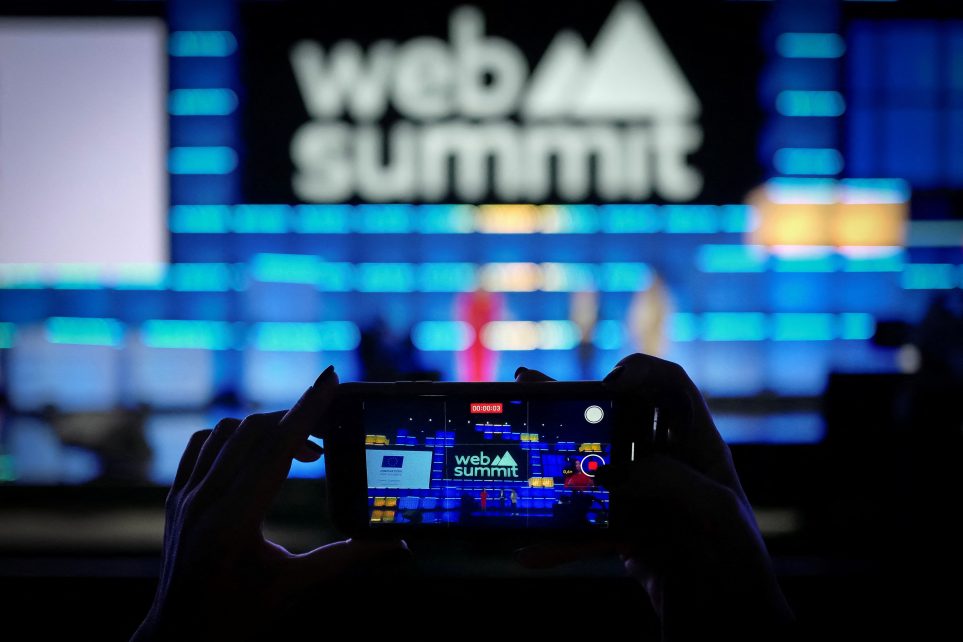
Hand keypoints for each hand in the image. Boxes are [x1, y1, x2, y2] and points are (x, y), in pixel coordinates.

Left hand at [132, 366, 405, 641]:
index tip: (330, 380)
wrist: (177, 639)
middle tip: (325, 444)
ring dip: (266, 429)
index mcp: (234, 518)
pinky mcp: (177, 498)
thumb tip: (395, 546)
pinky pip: (202, 444)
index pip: (277, 447)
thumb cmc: (235, 618)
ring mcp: (186, 495)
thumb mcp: (292, 588)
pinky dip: (232, 437)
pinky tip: (252, 456)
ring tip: (296, 455)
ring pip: (227, 431)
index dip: (309, 410)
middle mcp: (205, 498)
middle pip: (254, 430)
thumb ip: (344, 559)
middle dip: (296, 422)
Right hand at [515, 354, 793, 638]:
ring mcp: (646, 501)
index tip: (610, 386)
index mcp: (697, 448)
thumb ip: (668, 479)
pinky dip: (558, 542)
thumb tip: (614, 471)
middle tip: (535, 387)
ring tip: (521, 444)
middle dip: (577, 402)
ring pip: (593, 471)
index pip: (672, 387)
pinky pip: (585, 531)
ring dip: (555, 462)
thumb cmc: (739, 567)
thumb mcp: (713, 513)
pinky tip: (532, 552)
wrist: (732, 623)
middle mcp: (670, 466)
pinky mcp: (629, 537)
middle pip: (619, 419)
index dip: (641, 373)